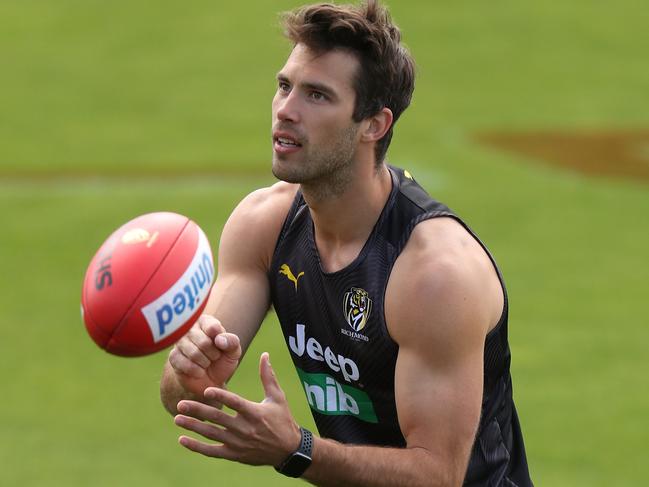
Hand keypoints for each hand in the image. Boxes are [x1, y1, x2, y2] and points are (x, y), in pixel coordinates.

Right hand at [168, 315, 241, 399]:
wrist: (210, 380)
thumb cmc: (222, 360)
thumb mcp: (233, 351)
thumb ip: (232, 342)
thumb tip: (219, 340)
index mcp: (206, 321)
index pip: (212, 327)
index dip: (219, 341)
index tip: (220, 345)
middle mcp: (190, 328)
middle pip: (203, 342)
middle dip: (213, 354)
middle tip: (214, 357)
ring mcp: (179, 342)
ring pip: (194, 353)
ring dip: (205, 363)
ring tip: (207, 363)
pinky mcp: (173, 357)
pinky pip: (185, 364)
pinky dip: (197, 371)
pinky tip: (199, 371)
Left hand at [174, 352, 301, 466]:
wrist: (288, 450)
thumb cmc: (283, 419)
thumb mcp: (278, 397)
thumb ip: (268, 376)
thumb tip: (264, 355)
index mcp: (255, 412)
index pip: (235, 403)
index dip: (221, 396)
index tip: (206, 390)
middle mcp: (245, 428)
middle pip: (218, 418)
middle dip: (197, 411)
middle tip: (180, 404)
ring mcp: (238, 443)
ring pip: (211, 434)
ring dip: (193, 426)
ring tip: (176, 418)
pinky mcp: (234, 455)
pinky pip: (212, 451)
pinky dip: (196, 447)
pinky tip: (182, 439)